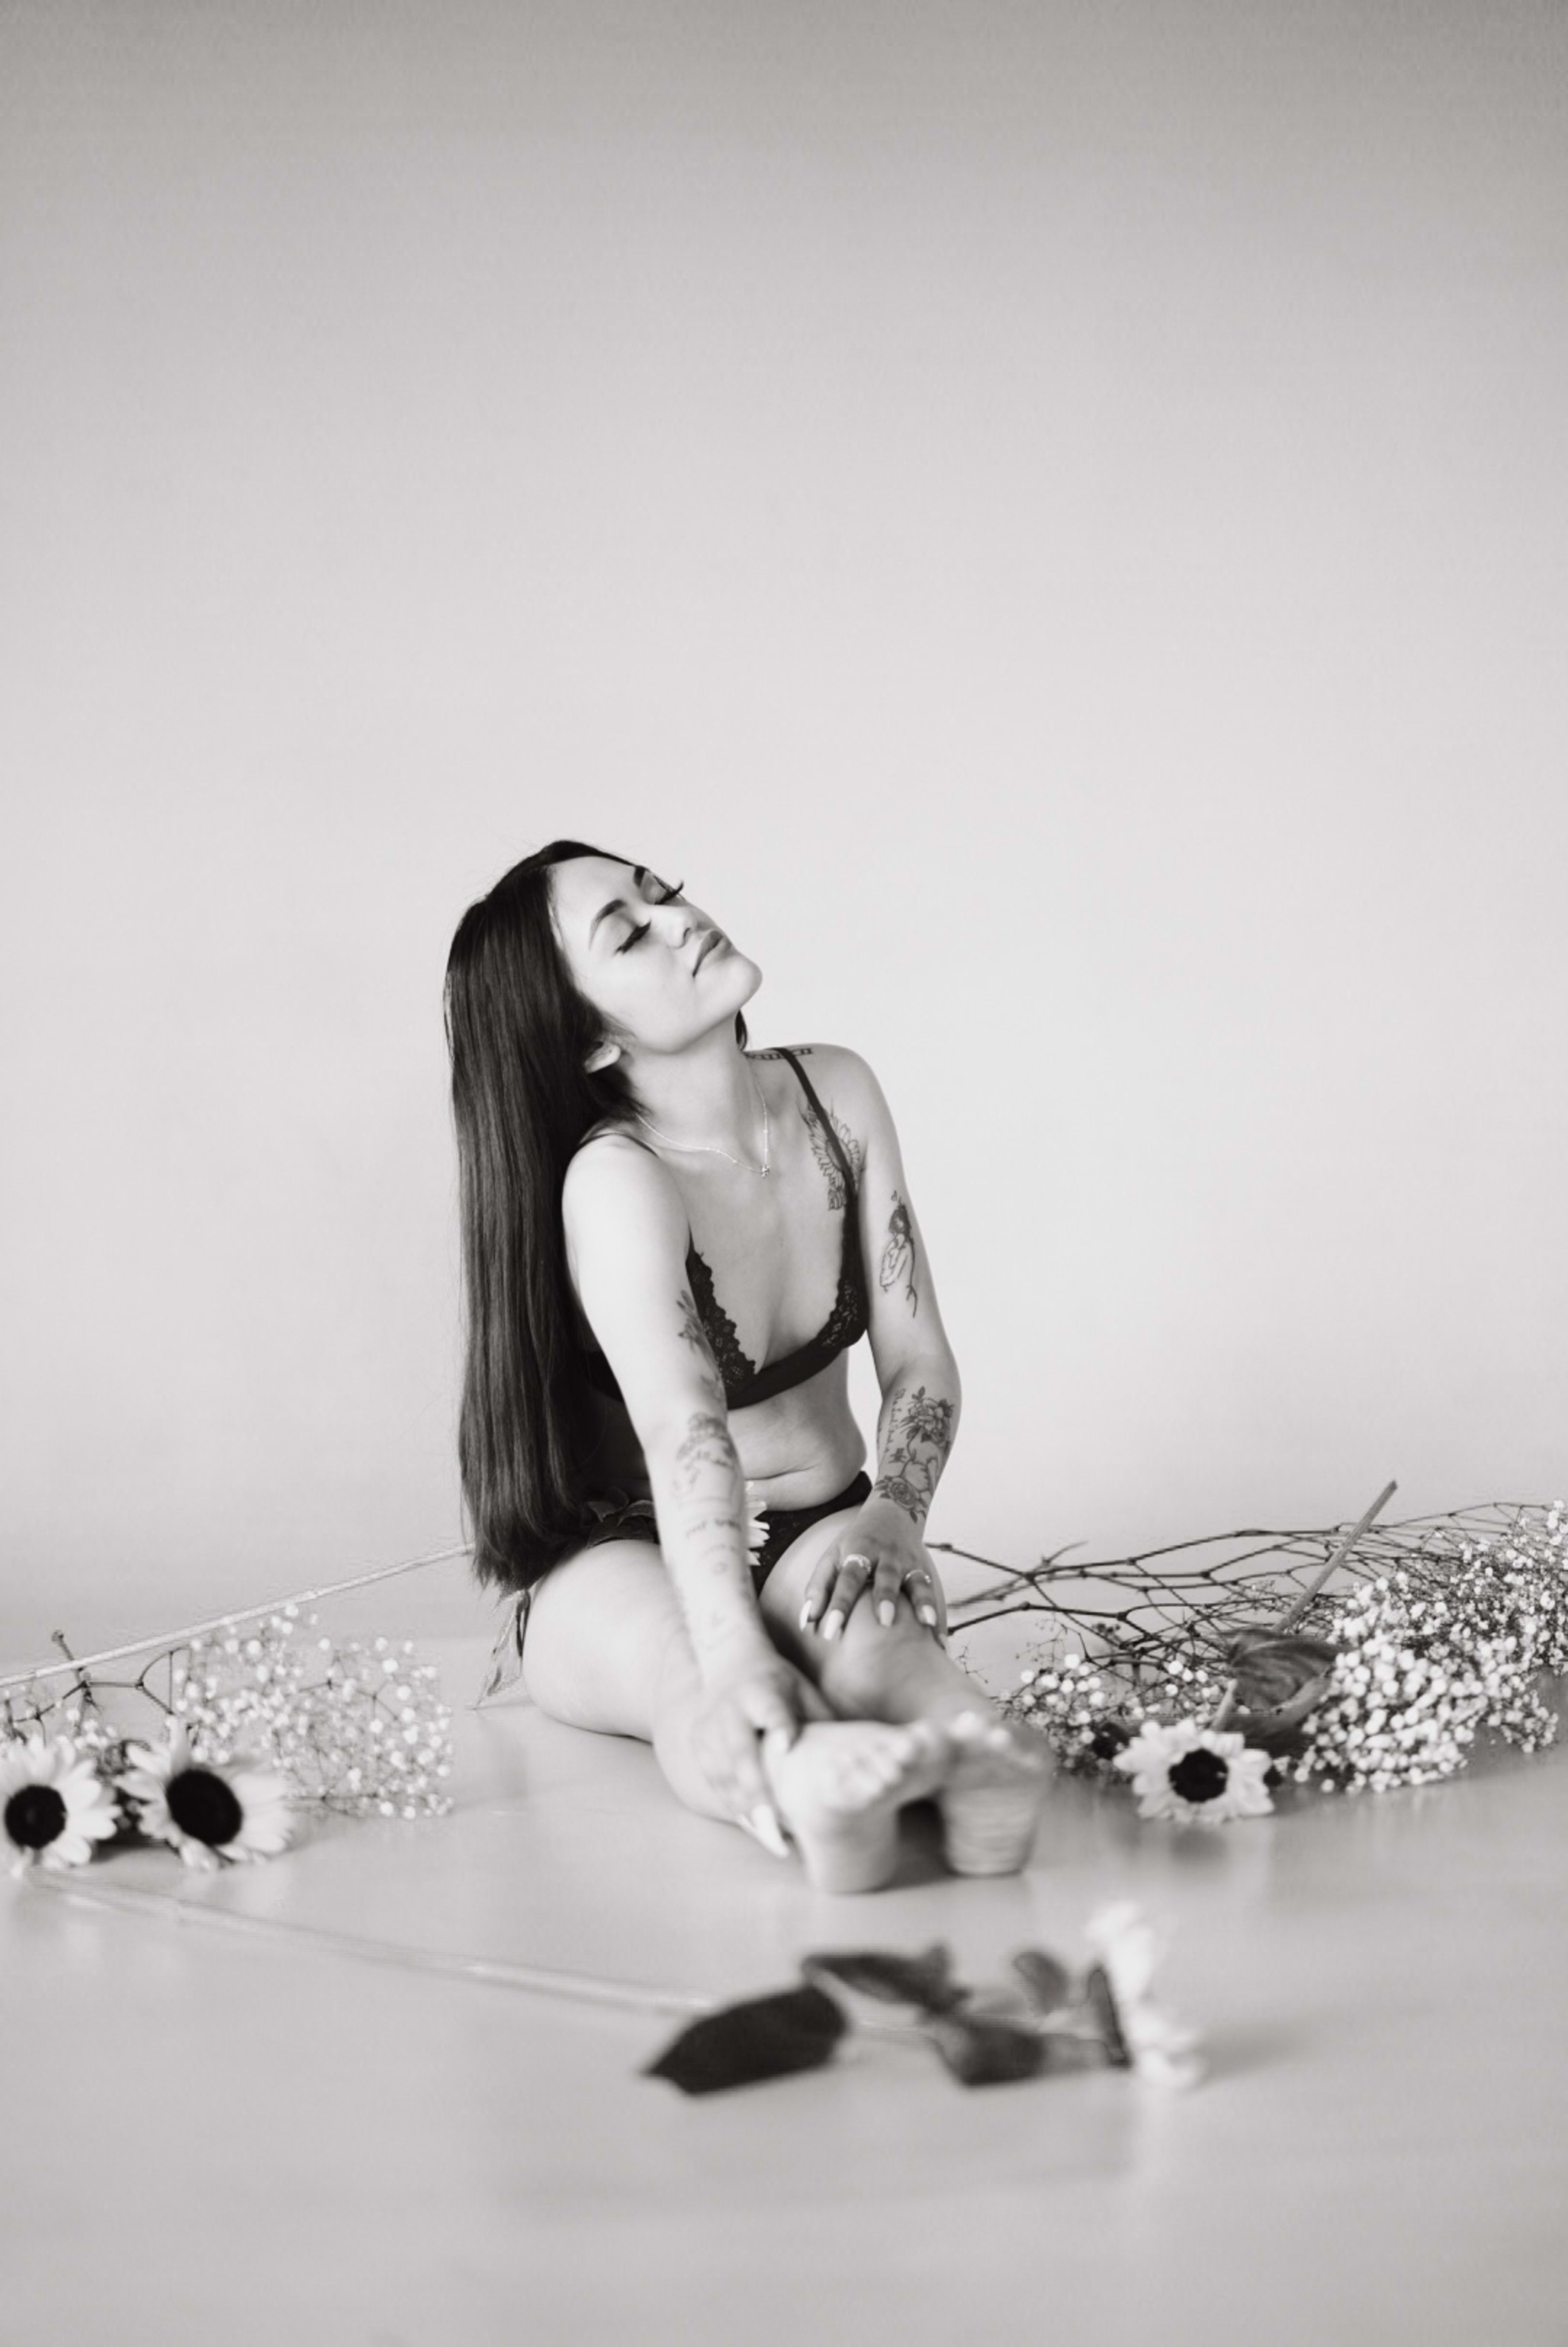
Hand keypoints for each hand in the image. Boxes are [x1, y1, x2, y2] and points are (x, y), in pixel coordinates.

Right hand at [690, 1647, 830, 1851]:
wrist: (730, 1662)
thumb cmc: (780, 1684)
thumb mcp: (804, 1691)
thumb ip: (821, 1720)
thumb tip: (857, 1755)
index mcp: (762, 1690)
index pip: (771, 1709)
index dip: (779, 1726)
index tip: (787, 1747)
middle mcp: (731, 1707)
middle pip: (741, 1751)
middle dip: (757, 1792)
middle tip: (778, 1828)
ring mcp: (710, 1726)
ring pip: (725, 1774)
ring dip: (748, 1808)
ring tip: (774, 1839)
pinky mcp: (699, 1743)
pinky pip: (716, 1782)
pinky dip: (736, 1806)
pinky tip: (757, 1828)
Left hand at [798, 1501, 946, 1644]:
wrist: (894, 1512)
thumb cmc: (855, 1544)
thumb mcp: (833, 1556)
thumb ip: (818, 1588)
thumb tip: (805, 1622)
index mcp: (858, 1551)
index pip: (847, 1579)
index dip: (838, 1604)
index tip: (829, 1631)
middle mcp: (886, 1556)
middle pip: (886, 1577)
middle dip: (886, 1598)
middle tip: (884, 1622)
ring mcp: (908, 1562)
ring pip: (917, 1582)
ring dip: (922, 1602)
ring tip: (926, 1624)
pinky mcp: (925, 1570)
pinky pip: (933, 1593)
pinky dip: (936, 1616)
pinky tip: (940, 1642)